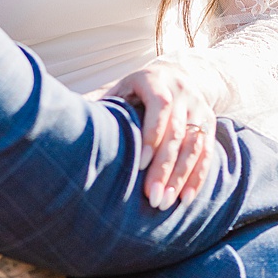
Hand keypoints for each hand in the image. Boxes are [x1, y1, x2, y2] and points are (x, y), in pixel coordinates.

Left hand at [101, 57, 220, 209]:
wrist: (175, 74)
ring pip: (195, 146)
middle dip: (166, 167)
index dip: (152, 135)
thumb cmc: (134, 89)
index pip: (160, 106)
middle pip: (178, 132)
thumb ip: (98, 103)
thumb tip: (67, 118)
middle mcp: (182, 91)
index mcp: (154, 79)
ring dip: (182, 177)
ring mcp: (199, 107)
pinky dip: (197, 177)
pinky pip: (208, 153)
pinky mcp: (210, 123)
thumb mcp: (117, 89)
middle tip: (153, 196)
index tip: (141, 163)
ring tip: (167, 202)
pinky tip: (186, 198)